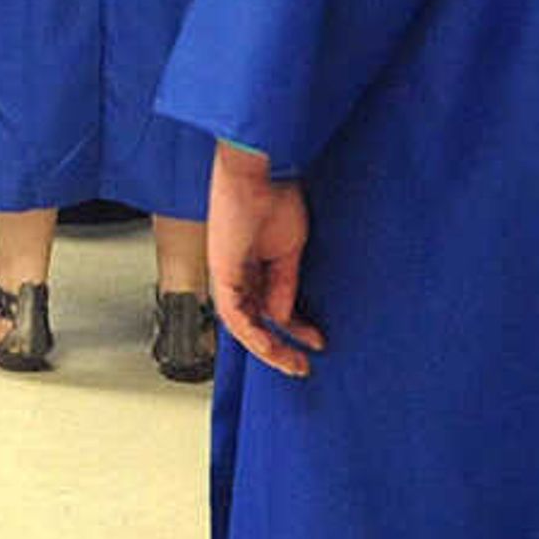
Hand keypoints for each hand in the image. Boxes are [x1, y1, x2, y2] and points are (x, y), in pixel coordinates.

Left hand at [208, 143, 326, 378]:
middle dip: (278, 347)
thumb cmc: (275, 196)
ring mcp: (227, 272)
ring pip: (241, 325)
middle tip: (302, 366)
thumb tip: (283, 317)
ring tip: (293, 364)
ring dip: (267, 348)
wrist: (262, 171)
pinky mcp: (221, 271)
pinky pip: (233, 313)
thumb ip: (284, 285)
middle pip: (254, 321)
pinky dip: (252, 334)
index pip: (270, 308)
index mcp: (253, 264)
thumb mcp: (288, 251)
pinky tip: (271, 346)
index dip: (294, 329)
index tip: (317, 343)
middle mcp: (237, 272)